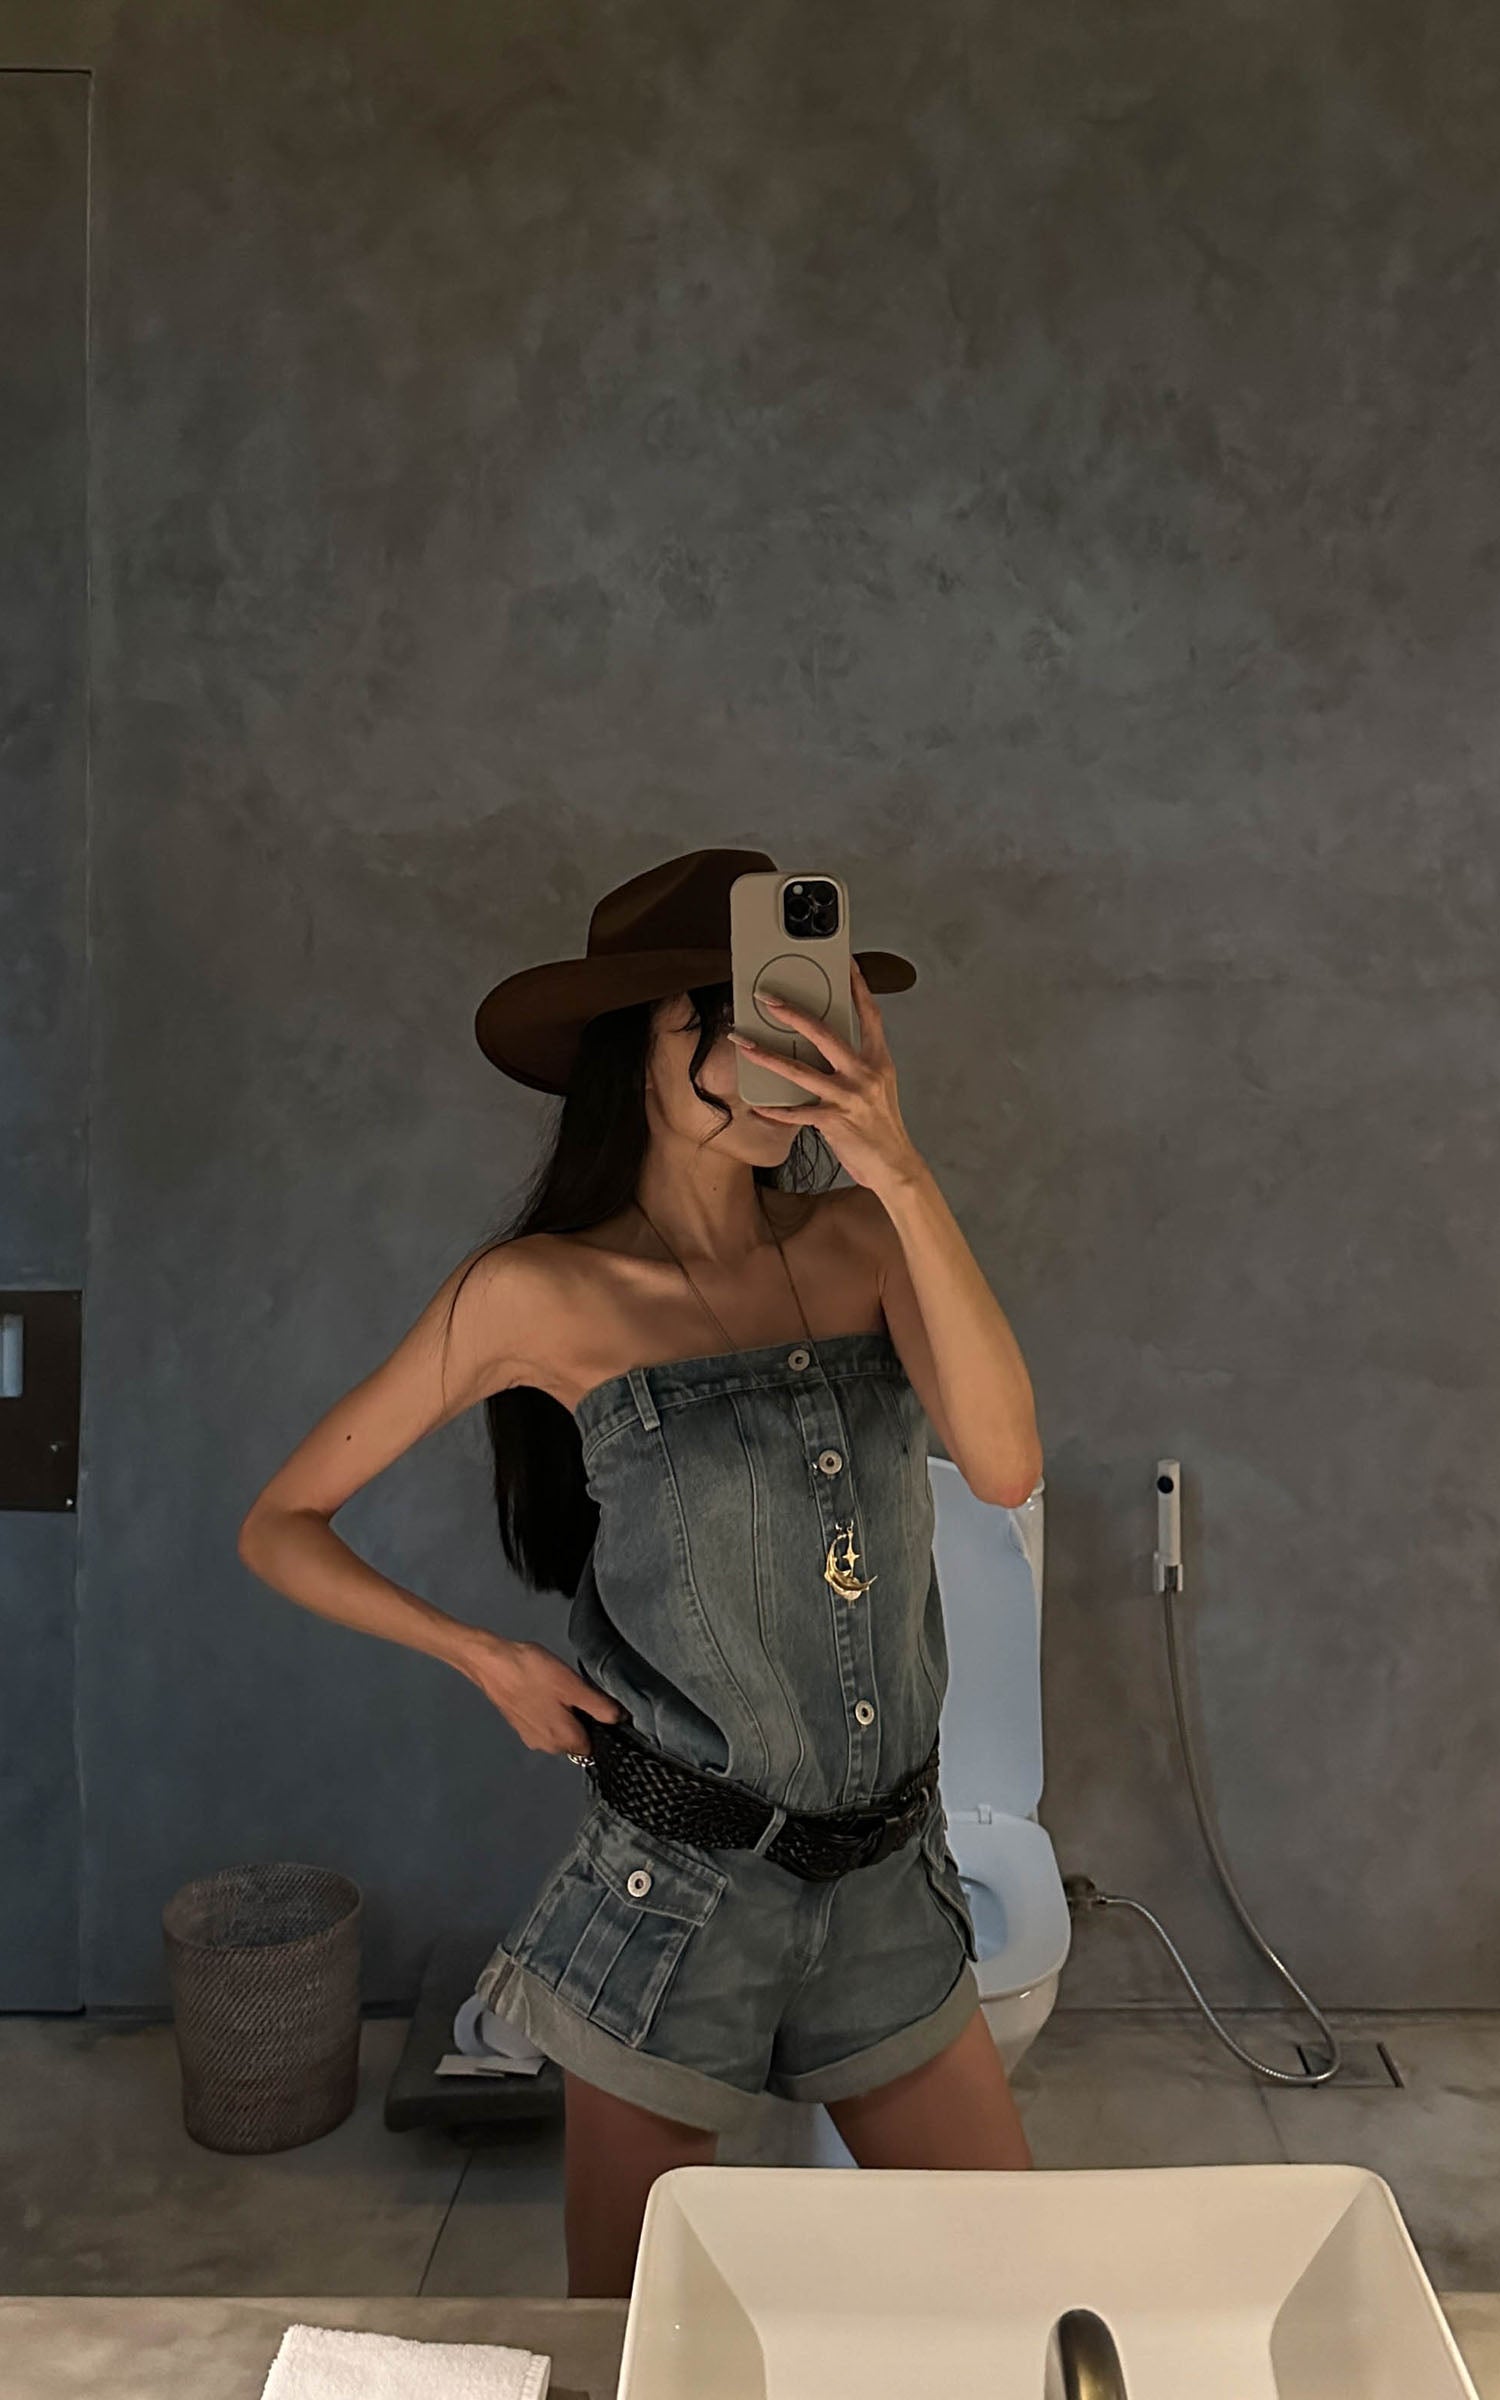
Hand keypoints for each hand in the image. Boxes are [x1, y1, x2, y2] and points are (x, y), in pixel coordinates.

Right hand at [458, 1631, 624, 1757]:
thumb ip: (600, 1707)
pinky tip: (543, 1689)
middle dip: (581, 1718)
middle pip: (577, 1739)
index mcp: (563, 1741)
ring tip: (558, 1687)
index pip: (594, 1746)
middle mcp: (546, 1746)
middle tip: (577, 1691)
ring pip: (559, 1730)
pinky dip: (547, 1709)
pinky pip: (543, 1722)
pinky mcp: (519, 1724)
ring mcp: (530, 1736)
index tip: (598, 1706)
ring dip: (564, 1713)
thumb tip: (620, 1719)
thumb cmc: (532, 1673)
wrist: (491, 1662)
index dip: (600, 1726)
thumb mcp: (573, 1687)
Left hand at [727, 957, 925, 1195]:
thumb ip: (856, 1064)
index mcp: (878, 1060)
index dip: (857, 985)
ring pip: (800, 1070)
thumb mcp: (878, 1086)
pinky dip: (775, 1109)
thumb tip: (822, 1045)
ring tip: (743, 1043)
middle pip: (824, 1033)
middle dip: (792, 1012)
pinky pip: (796, 1113)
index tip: (844, 961)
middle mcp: (864, 1074)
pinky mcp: (834, 1122)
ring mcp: (848, 1097)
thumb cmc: (882, 1126)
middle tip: (766, 998)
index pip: (869, 1014)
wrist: (895, 1166)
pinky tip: (757, 1105)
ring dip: (767, 1056)